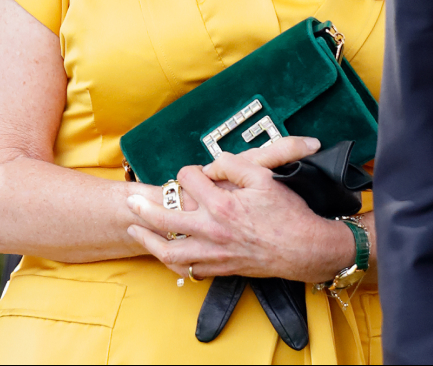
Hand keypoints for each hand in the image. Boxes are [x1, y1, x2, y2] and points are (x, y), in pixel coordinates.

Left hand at [125, 141, 353, 282]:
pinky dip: (174, 263)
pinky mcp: (220, 268)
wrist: (302, 247)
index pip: (189, 181)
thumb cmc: (286, 212)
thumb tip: (213, 163)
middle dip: (145, 209)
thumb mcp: (264, 177)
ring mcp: (213, 253)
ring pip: (169, 250)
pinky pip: (188, 269)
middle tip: (130, 202)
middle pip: (166, 219)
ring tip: (135, 231)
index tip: (194, 173)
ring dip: (148, 240)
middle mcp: (211, 230)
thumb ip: (234, 165)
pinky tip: (168, 255)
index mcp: (221, 203)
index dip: (189, 172)